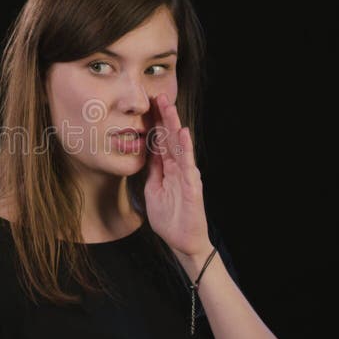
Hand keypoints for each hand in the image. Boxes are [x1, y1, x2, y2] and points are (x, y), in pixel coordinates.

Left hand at [144, 93, 212, 259]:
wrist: (183, 242)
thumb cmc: (169, 218)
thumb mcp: (153, 189)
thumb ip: (152, 171)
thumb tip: (146, 152)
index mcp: (168, 168)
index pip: (160, 141)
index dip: (155, 124)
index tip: (148, 106)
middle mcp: (178, 167)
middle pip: (170, 138)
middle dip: (164, 117)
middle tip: (158, 96)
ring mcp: (186, 174)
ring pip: (179, 145)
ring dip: (174, 125)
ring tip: (169, 107)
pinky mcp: (192, 185)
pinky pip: (188, 163)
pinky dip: (186, 147)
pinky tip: (183, 133)